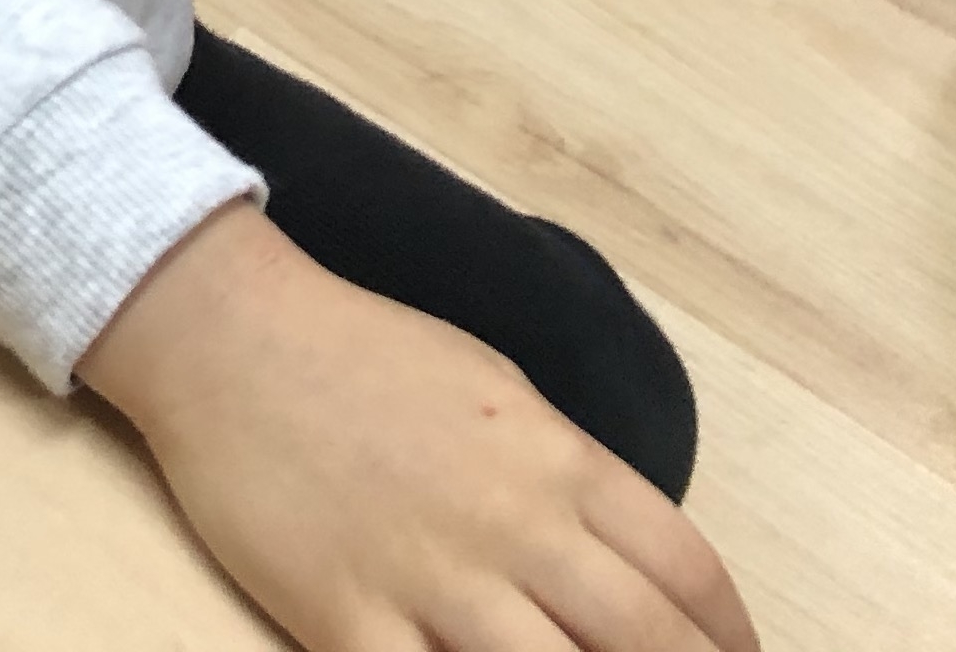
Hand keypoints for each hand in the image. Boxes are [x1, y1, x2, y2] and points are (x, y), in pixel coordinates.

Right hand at [84, 207, 758, 651]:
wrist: (227, 335)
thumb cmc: (360, 352)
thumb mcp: (493, 386)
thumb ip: (562, 472)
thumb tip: (616, 557)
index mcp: (556, 459)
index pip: (685, 572)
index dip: (728, 638)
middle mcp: (513, 525)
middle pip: (645, 643)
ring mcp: (431, 577)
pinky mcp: (347, 617)